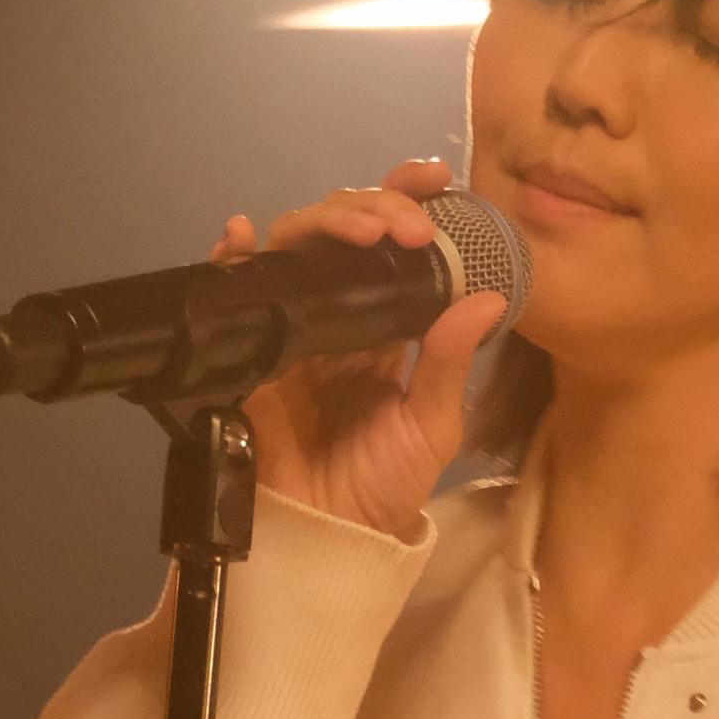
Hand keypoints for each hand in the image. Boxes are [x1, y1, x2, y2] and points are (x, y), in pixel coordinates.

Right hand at [221, 157, 506, 542]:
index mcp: (382, 324)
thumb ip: (448, 361)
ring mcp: (286, 326)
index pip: (391, 245)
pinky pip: (231, 291)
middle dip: (373, 208)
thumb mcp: (431, 426)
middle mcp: (333, 313)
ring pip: (293, 245)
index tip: (439, 181)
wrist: (327, 537)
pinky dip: (232, 257)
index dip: (407, 202)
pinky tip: (242, 238)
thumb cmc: (382, 487)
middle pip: (340, 232)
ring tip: (363, 233)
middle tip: (406, 226)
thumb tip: (487, 296)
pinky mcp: (246, 349)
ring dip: (325, 222)